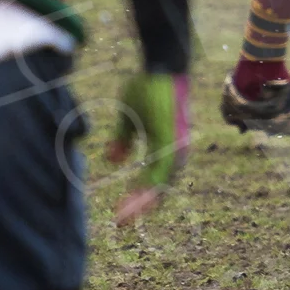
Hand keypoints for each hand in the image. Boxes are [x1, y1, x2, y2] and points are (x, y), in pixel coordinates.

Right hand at [107, 71, 189, 223]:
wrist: (162, 65)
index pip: (153, 180)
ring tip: (125, 216)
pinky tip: (136, 198)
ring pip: (161, 184)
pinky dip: (148, 187)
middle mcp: (174, 151)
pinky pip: (161, 170)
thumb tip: (113, 161)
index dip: (138, 198)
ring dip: (143, 202)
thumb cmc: (148, 87)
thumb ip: (123, 140)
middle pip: (159, 189)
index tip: (120, 215)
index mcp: (165, 148)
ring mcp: (176, 146)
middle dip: (140, 208)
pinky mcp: (173, 140)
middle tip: (121, 224)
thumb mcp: (130, 117)